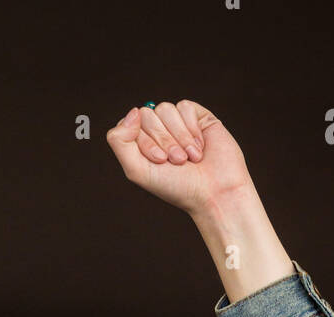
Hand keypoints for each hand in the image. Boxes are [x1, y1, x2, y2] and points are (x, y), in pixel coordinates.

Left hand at [105, 101, 251, 215]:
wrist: (214, 192)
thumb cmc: (177, 187)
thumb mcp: (137, 170)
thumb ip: (120, 141)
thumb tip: (132, 110)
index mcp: (141, 144)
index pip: (130, 125)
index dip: (146, 142)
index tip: (160, 161)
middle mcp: (158, 131)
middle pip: (147, 115)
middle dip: (163, 140)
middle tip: (177, 161)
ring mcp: (178, 123)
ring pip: (165, 109)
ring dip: (179, 137)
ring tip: (190, 157)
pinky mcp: (198, 116)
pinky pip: (184, 106)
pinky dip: (191, 128)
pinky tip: (200, 147)